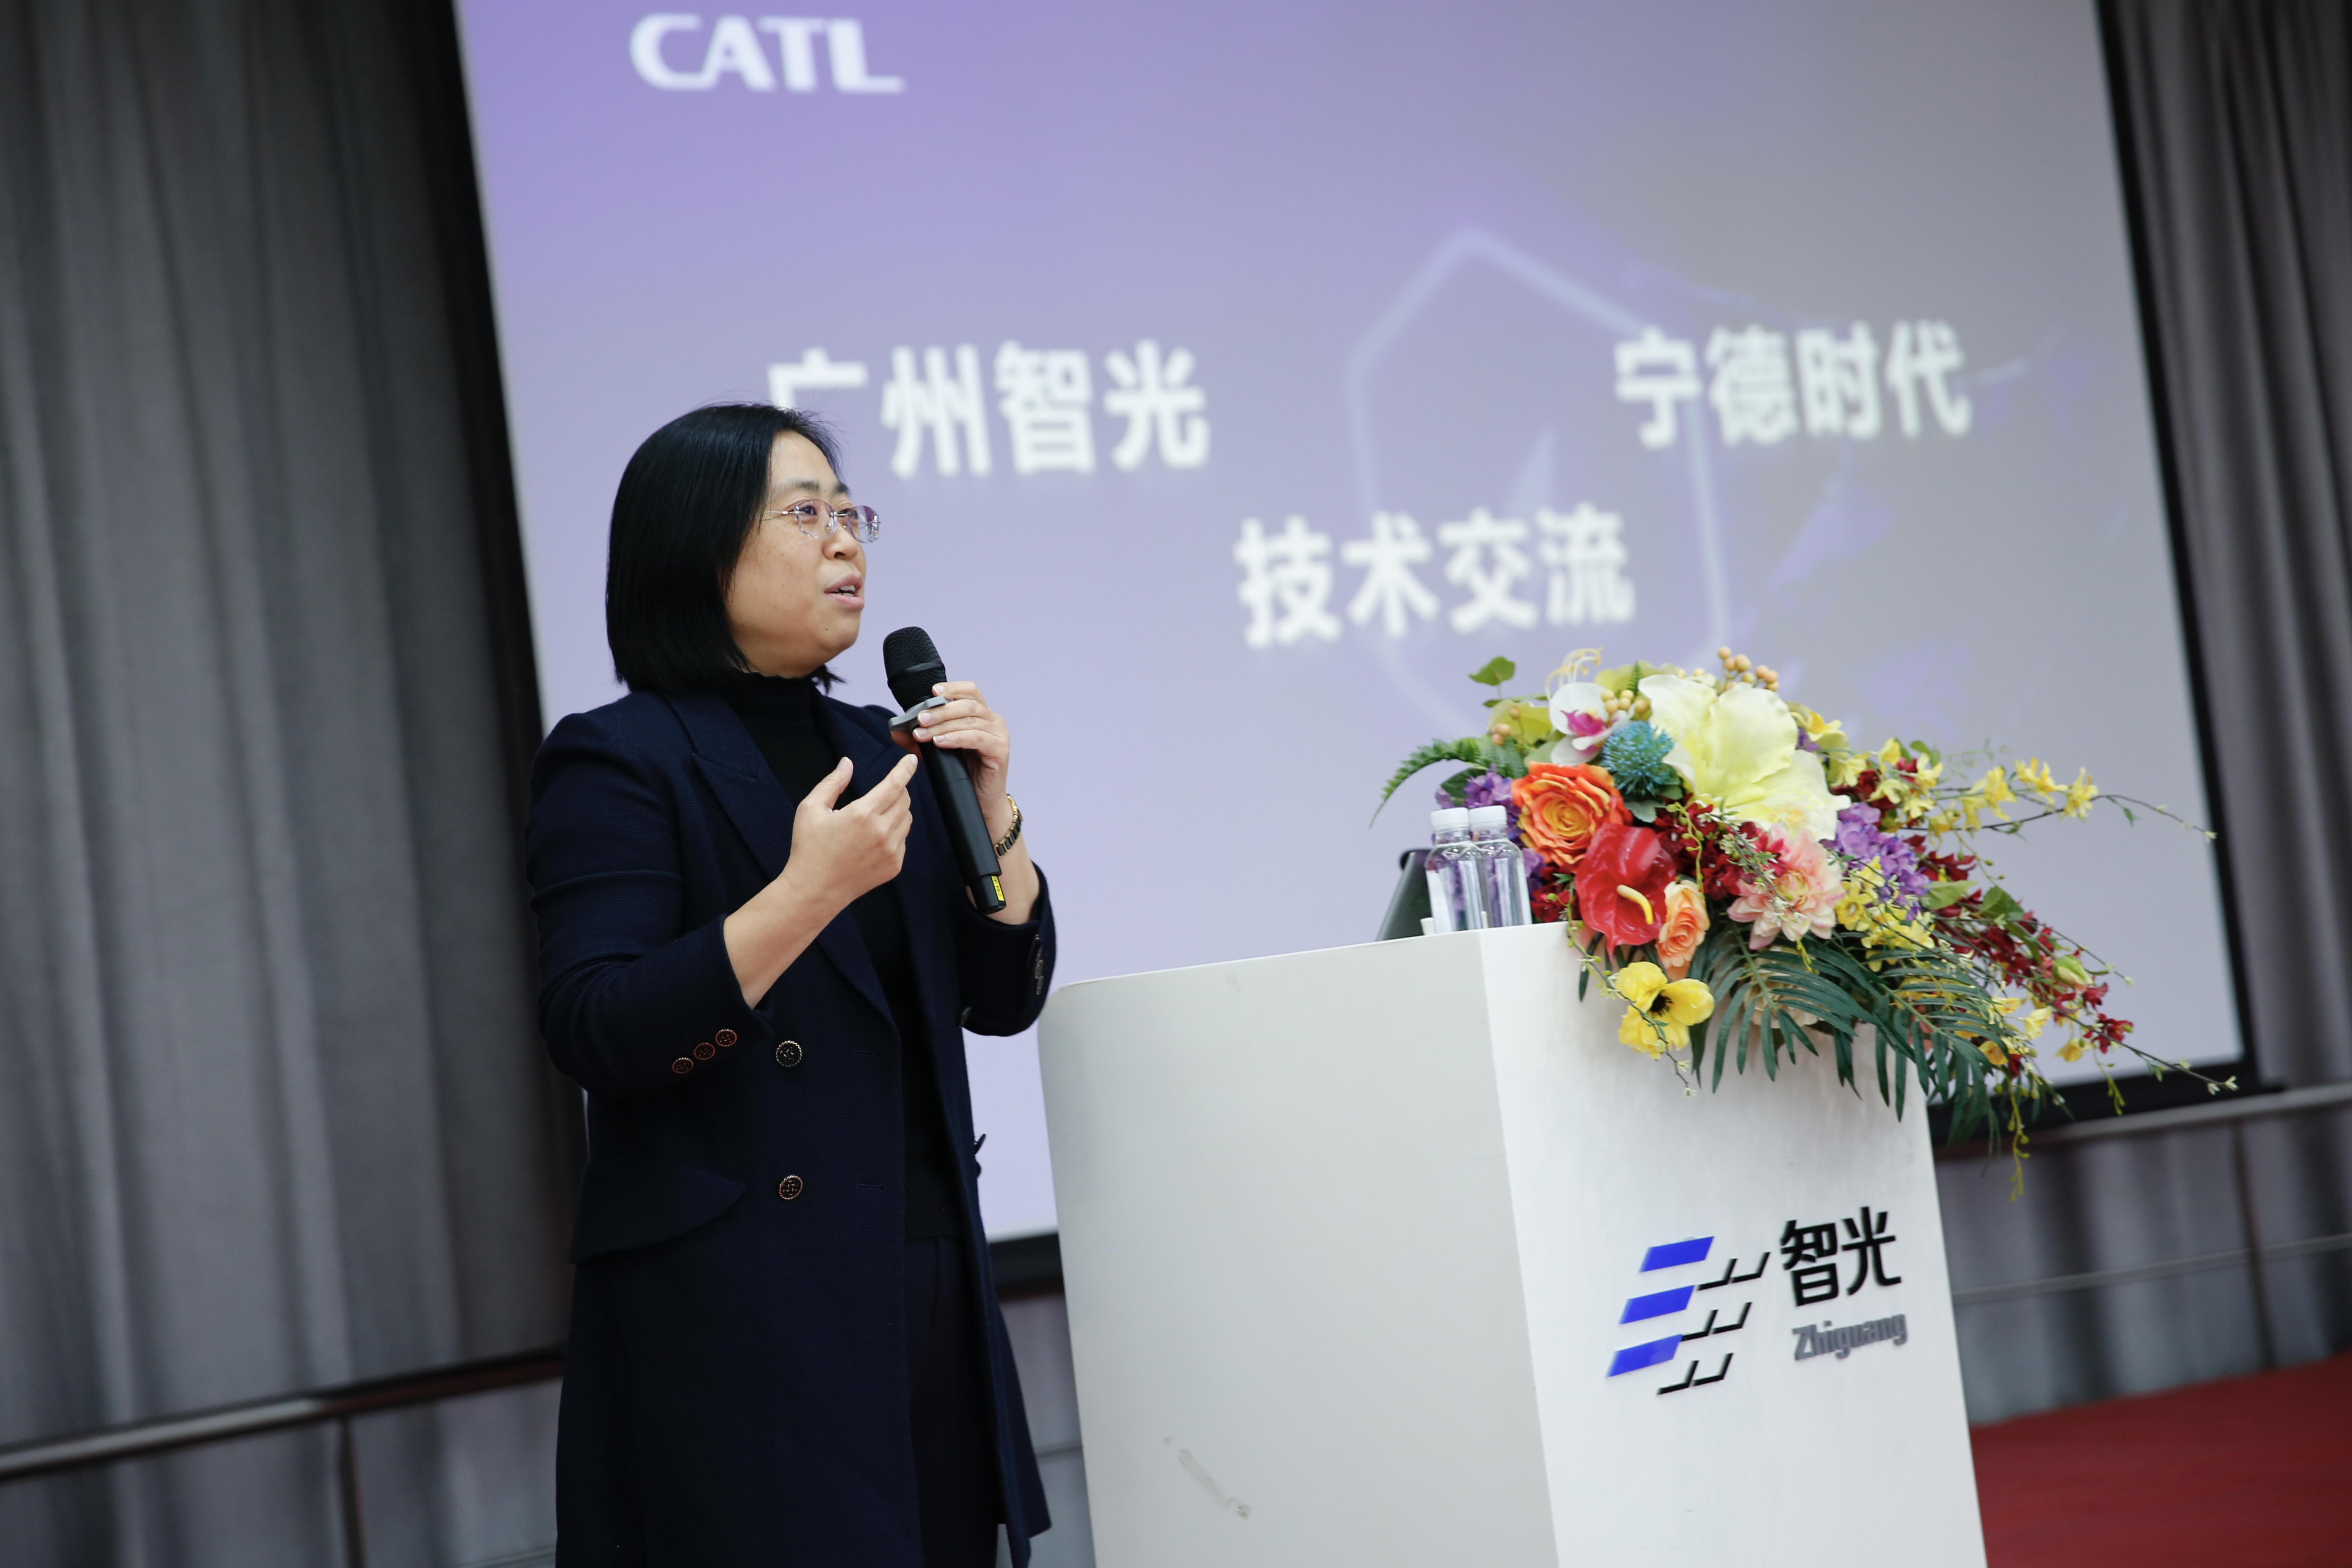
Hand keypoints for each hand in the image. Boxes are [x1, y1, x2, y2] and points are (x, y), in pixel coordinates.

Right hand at [779, 754, 917, 914]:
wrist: (814, 891)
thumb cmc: (809, 849)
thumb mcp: (811, 809)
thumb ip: (832, 782)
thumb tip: (847, 763)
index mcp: (862, 815)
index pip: (895, 785)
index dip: (905, 769)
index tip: (912, 760)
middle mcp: (881, 832)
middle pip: (904, 800)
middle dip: (896, 790)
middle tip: (879, 793)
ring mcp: (891, 851)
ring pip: (907, 819)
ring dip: (896, 810)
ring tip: (872, 817)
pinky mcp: (894, 866)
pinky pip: (903, 840)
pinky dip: (894, 832)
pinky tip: (872, 838)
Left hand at [897, 680, 1014, 839]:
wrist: (980, 803)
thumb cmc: (963, 774)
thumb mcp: (937, 751)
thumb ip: (919, 739)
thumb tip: (896, 730)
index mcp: (981, 715)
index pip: (970, 691)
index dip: (952, 688)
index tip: (932, 691)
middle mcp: (993, 721)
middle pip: (967, 704)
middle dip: (940, 710)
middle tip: (920, 719)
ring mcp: (999, 735)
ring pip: (970, 721)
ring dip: (944, 726)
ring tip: (924, 733)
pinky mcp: (1000, 750)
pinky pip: (977, 738)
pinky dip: (956, 738)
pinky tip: (941, 742)